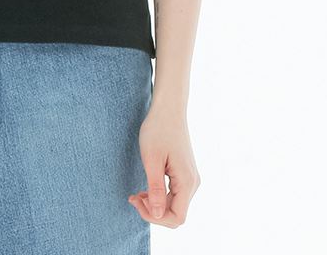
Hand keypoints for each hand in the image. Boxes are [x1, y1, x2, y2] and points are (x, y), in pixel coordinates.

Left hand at [127, 104, 199, 227]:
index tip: (138, 201)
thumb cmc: (158, 130)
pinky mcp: (184, 173)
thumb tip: (156, 215)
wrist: (168, 109)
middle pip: (175, 213)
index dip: (155, 217)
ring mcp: (190, 178)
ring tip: (137, 194)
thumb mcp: (152, 160)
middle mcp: (193, 183)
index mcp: (187, 182)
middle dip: (153, 211)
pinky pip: (174, 194)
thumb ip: (156, 189)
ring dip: (155, 204)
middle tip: (133, 197)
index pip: (176, 218)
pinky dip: (159, 196)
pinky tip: (146, 189)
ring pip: (174, 205)